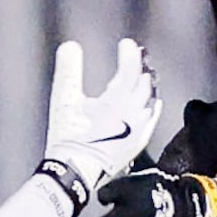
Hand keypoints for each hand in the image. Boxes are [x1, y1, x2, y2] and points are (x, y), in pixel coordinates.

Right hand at [39, 39, 161, 206]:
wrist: (73, 173)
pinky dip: (152, 106)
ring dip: (147, 85)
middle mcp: (131, 115)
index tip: (126, 44)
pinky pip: (151, 120)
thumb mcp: (63, 102)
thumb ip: (68, 71)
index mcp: (115, 103)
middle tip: (135, 55)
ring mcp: (137, 131)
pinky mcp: (136, 144)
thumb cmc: (66, 138)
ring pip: (150, 101)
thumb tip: (71, 46)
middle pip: (143, 84)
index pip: (130, 72)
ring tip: (144, 74)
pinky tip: (152, 103)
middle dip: (140, 67)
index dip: (129, 55)